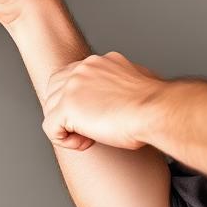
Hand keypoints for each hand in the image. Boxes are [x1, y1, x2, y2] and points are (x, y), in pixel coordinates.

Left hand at [42, 52, 163, 151]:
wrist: (156, 111)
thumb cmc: (155, 104)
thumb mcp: (139, 81)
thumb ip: (123, 83)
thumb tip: (127, 93)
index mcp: (99, 62)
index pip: (71, 77)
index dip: (78, 100)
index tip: (96, 114)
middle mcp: (83, 69)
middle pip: (55, 91)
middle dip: (68, 112)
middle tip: (92, 127)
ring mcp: (72, 86)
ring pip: (51, 110)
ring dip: (69, 128)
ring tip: (91, 138)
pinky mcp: (67, 107)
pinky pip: (51, 128)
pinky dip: (65, 141)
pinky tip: (85, 144)